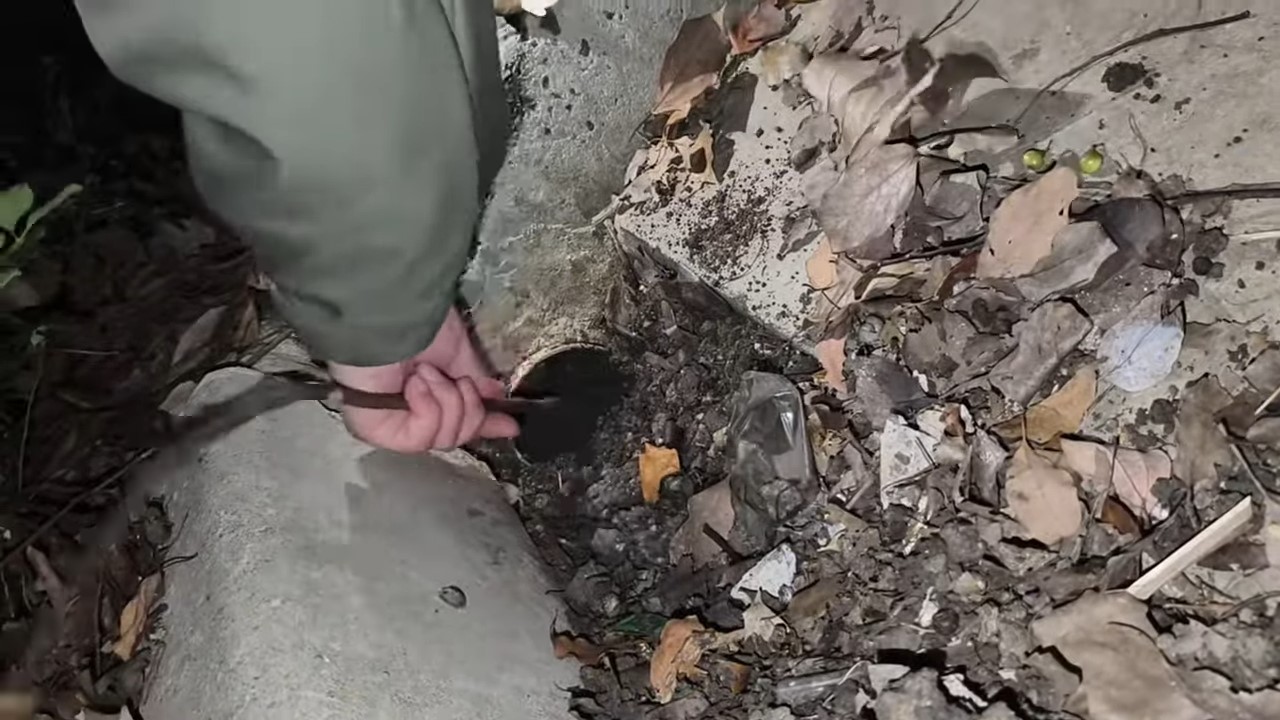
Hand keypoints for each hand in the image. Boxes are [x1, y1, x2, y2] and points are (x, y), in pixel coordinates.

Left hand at [328, 309, 518, 451]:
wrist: (394, 316)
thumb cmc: (422, 326)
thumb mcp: (461, 357)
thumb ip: (477, 387)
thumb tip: (499, 400)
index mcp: (426, 394)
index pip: (458, 422)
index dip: (485, 426)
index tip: (511, 425)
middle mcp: (407, 412)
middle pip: (456, 437)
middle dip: (469, 409)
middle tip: (462, 382)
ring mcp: (391, 424)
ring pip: (442, 440)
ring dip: (447, 401)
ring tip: (429, 373)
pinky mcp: (377, 431)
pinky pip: (420, 438)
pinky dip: (428, 408)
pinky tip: (416, 383)